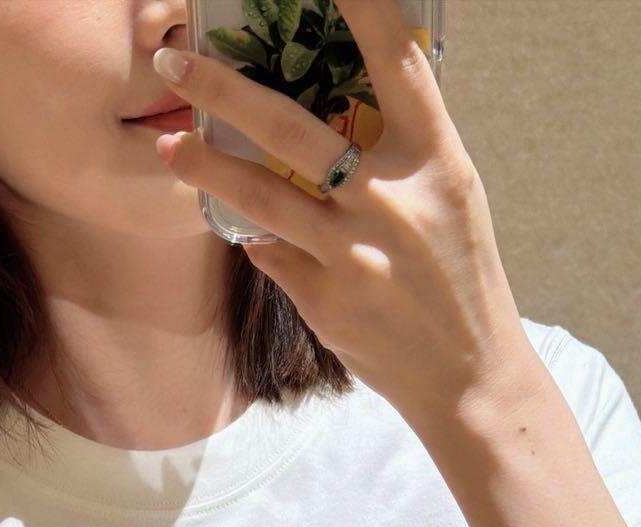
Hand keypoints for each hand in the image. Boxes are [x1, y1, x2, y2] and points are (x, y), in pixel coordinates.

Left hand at [151, 0, 543, 429]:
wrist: (467, 377)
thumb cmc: (459, 278)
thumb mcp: (452, 198)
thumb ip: (404, 149)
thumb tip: (341, 100)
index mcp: (435, 162)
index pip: (398, 64)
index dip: (363, 9)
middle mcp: (392, 201)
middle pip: (292, 129)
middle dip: (225, 90)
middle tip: (176, 63)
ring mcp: (353, 253)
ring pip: (262, 196)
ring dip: (208, 167)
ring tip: (172, 146)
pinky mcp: (325, 300)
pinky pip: (272, 253)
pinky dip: (256, 235)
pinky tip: (238, 223)